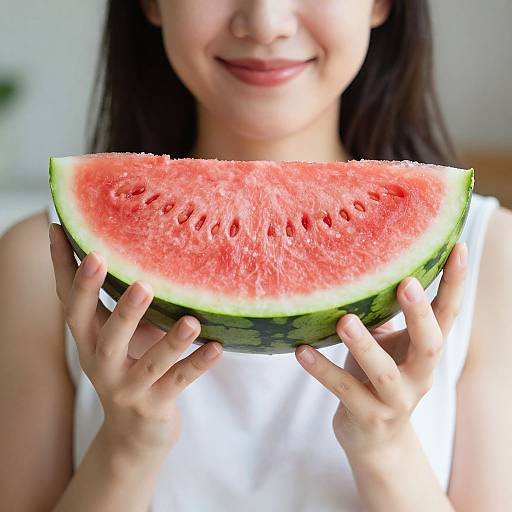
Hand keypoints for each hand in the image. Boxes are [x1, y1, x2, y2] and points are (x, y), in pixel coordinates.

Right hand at [49, 223, 222, 456]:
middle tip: (141, 284)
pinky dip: (197, 365)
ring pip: (150, 364)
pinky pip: (179, 383)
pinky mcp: (155, 406)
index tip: (64, 232)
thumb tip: (120, 248)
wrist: (133, 436)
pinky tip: (217, 347)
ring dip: (170, 343)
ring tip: (190, 322)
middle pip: (106, 336)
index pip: (71, 304)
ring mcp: (129, 389)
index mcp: (90, 341)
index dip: (67, 271)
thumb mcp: (117, 336)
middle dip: (122, 311)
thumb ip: (117, 301)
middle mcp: (103, 365)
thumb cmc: (130, 368)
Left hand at [295, 242, 467, 458]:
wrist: (375, 440)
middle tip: (406, 283)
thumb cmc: (377, 378)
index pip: (448, 314)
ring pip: (385, 374)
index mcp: (424, 352)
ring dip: (365, 346)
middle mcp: (419, 377)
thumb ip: (383, 314)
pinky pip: (345, 392)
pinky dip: (323, 371)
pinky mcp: (368, 417)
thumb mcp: (388, 345)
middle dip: (420, 314)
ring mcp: (395, 401)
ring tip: (344, 321)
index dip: (455, 283)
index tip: (459, 247)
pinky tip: (301, 351)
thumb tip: (365, 265)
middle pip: (430, 345)